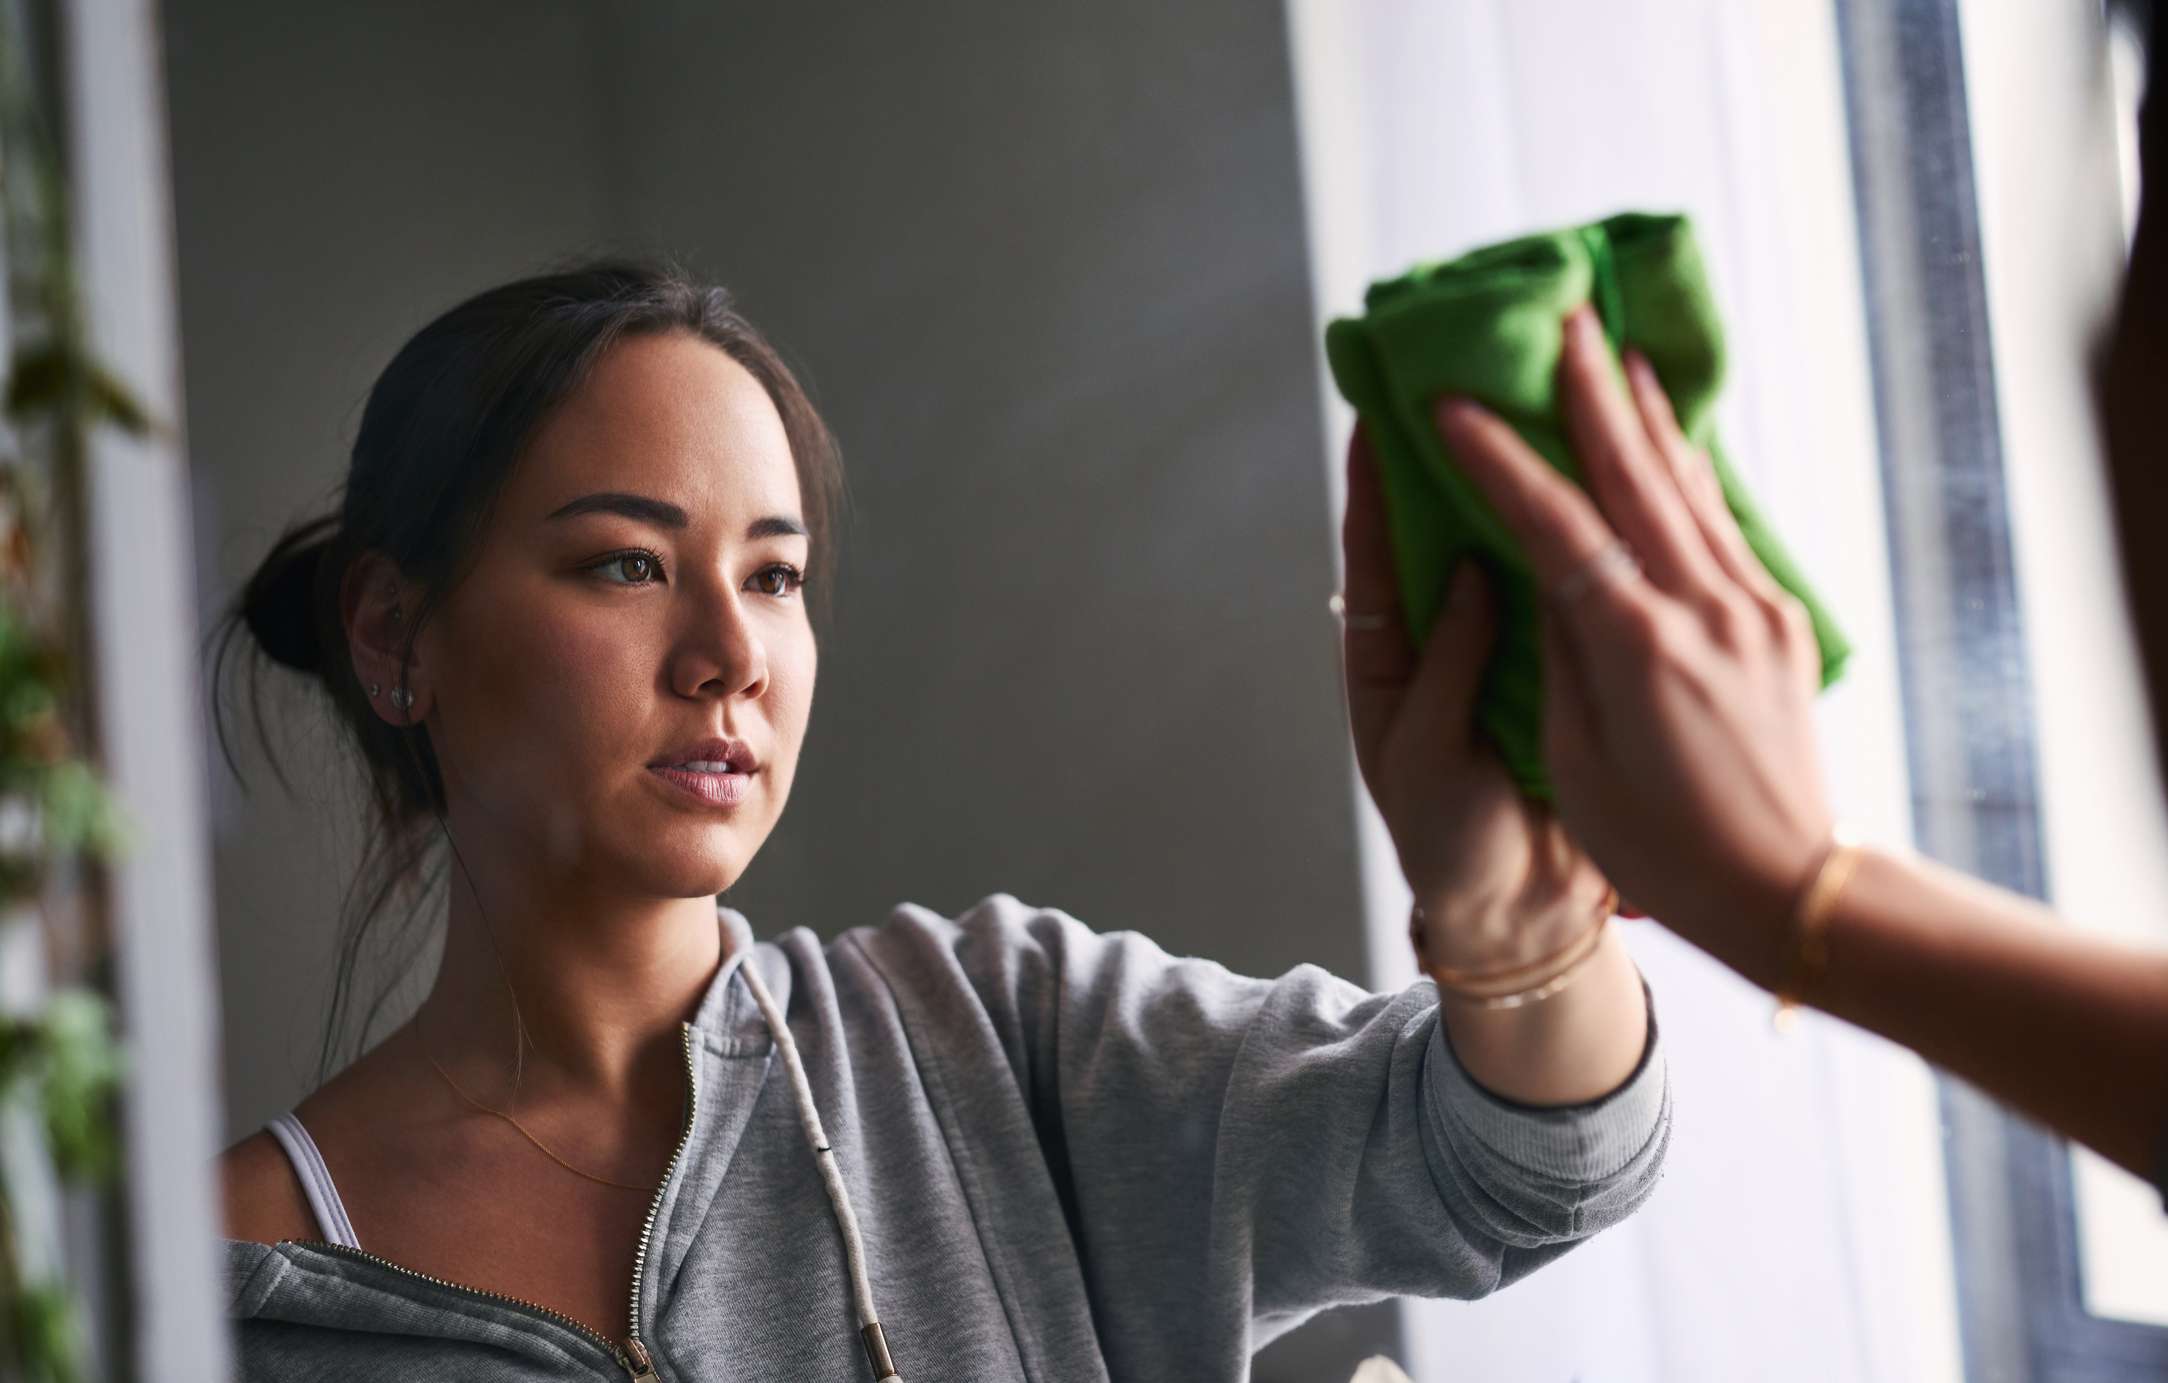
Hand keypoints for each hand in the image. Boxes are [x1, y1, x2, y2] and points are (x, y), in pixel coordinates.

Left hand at [1337, 424, 1615, 973]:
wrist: (1526, 914)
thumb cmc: (1452, 842)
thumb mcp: (1428, 755)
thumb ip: (1448, 664)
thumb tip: (1466, 567)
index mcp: (1392, 658)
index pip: (1375, 550)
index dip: (1374, 479)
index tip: (1377, 404)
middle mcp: (1447, 636)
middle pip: (1443, 529)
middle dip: (1453, 456)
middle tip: (1473, 372)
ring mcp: (1508, 646)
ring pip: (1512, 547)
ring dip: (1524, 483)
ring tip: (1544, 404)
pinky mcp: (1564, 665)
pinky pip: (1568, 589)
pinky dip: (1581, 540)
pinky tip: (1609, 485)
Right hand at [1433, 304, 1834, 982]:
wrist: (1787, 891)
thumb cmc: (1660, 849)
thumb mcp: (1578, 760)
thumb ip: (1560, 655)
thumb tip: (1545, 573)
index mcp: (1637, 648)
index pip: (1553, 525)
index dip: (1498, 458)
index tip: (1451, 401)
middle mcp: (1702, 609)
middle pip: (1634, 474)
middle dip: (1586, 390)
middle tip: (1557, 315)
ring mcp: (1750, 608)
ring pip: (1687, 483)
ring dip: (1644, 412)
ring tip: (1614, 346)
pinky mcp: (1777, 620)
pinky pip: (1721, 520)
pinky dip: (1688, 466)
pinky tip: (1671, 434)